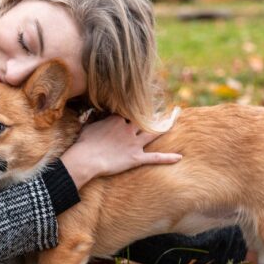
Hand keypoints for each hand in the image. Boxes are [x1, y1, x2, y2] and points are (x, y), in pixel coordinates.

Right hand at [61, 115, 181, 189]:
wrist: (86, 159)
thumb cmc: (84, 143)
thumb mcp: (89, 125)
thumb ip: (96, 118)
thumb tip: (95, 112)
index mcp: (117, 119)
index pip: (129, 111)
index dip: (134, 109)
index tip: (140, 104)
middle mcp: (128, 129)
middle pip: (144, 119)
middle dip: (154, 113)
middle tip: (163, 107)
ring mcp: (134, 143)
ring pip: (153, 133)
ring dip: (165, 126)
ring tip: (174, 120)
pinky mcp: (136, 158)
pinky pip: (155, 158)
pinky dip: (168, 158)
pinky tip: (179, 157)